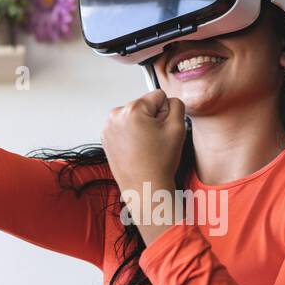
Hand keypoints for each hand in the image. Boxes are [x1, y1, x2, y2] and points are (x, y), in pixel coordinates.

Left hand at [101, 90, 186, 243]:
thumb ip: (177, 105)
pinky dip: (131, 136)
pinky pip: (124, 128)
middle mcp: (116, 115)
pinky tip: (137, 150)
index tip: (163, 129)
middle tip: (155, 141)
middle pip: (144, 105)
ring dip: (141, 127)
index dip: (166, 112)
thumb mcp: (178, 128)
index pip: (158, 95)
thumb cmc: (159, 164)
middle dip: (152, 119)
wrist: (145, 188)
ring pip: (134, 116)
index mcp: (133, 109)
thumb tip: (169, 100)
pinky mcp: (106, 138)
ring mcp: (108, 127)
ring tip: (145, 147)